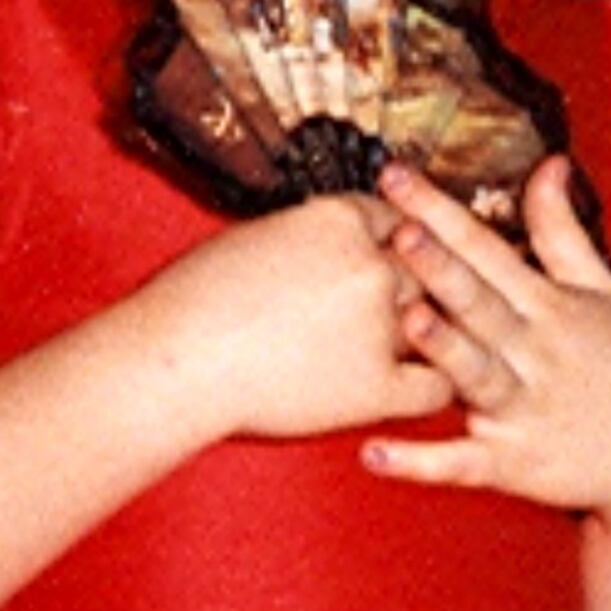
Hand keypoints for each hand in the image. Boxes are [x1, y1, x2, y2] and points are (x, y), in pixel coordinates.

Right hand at [168, 188, 450, 445]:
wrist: (173, 360)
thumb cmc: (192, 299)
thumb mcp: (254, 237)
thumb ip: (305, 237)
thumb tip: (318, 246)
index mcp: (339, 219)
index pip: (395, 221)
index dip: (396, 242)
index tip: (392, 259)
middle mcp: (370, 265)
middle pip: (423, 269)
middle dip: (416, 287)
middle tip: (416, 304)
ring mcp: (379, 326)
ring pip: (437, 324)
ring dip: (431, 336)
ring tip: (431, 349)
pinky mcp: (377, 386)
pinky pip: (434, 388)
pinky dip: (434, 389)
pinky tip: (422, 391)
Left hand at [363, 154, 610, 539]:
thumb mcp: (604, 291)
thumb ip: (562, 230)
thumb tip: (548, 164)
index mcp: (549, 305)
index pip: (486, 248)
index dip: (440, 211)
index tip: (395, 175)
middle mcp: (534, 352)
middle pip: (479, 302)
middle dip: (440, 268)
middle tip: (400, 233)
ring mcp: (523, 410)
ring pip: (476, 373)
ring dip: (443, 349)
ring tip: (409, 323)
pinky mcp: (515, 464)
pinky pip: (460, 463)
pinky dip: (419, 463)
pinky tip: (375, 454)